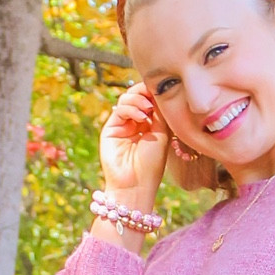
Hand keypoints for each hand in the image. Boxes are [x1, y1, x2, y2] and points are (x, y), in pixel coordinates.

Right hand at [99, 82, 169, 200]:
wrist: (135, 184)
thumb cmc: (152, 164)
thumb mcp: (162, 134)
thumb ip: (159, 112)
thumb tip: (158, 91)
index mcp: (150, 124)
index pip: (150, 99)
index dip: (154, 92)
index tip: (163, 91)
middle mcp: (135, 122)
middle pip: (137, 95)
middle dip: (145, 91)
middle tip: (153, 96)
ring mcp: (122, 124)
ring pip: (127, 98)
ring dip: (138, 99)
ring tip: (148, 110)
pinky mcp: (111, 128)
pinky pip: (119, 109)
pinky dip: (131, 108)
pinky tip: (141, 118)